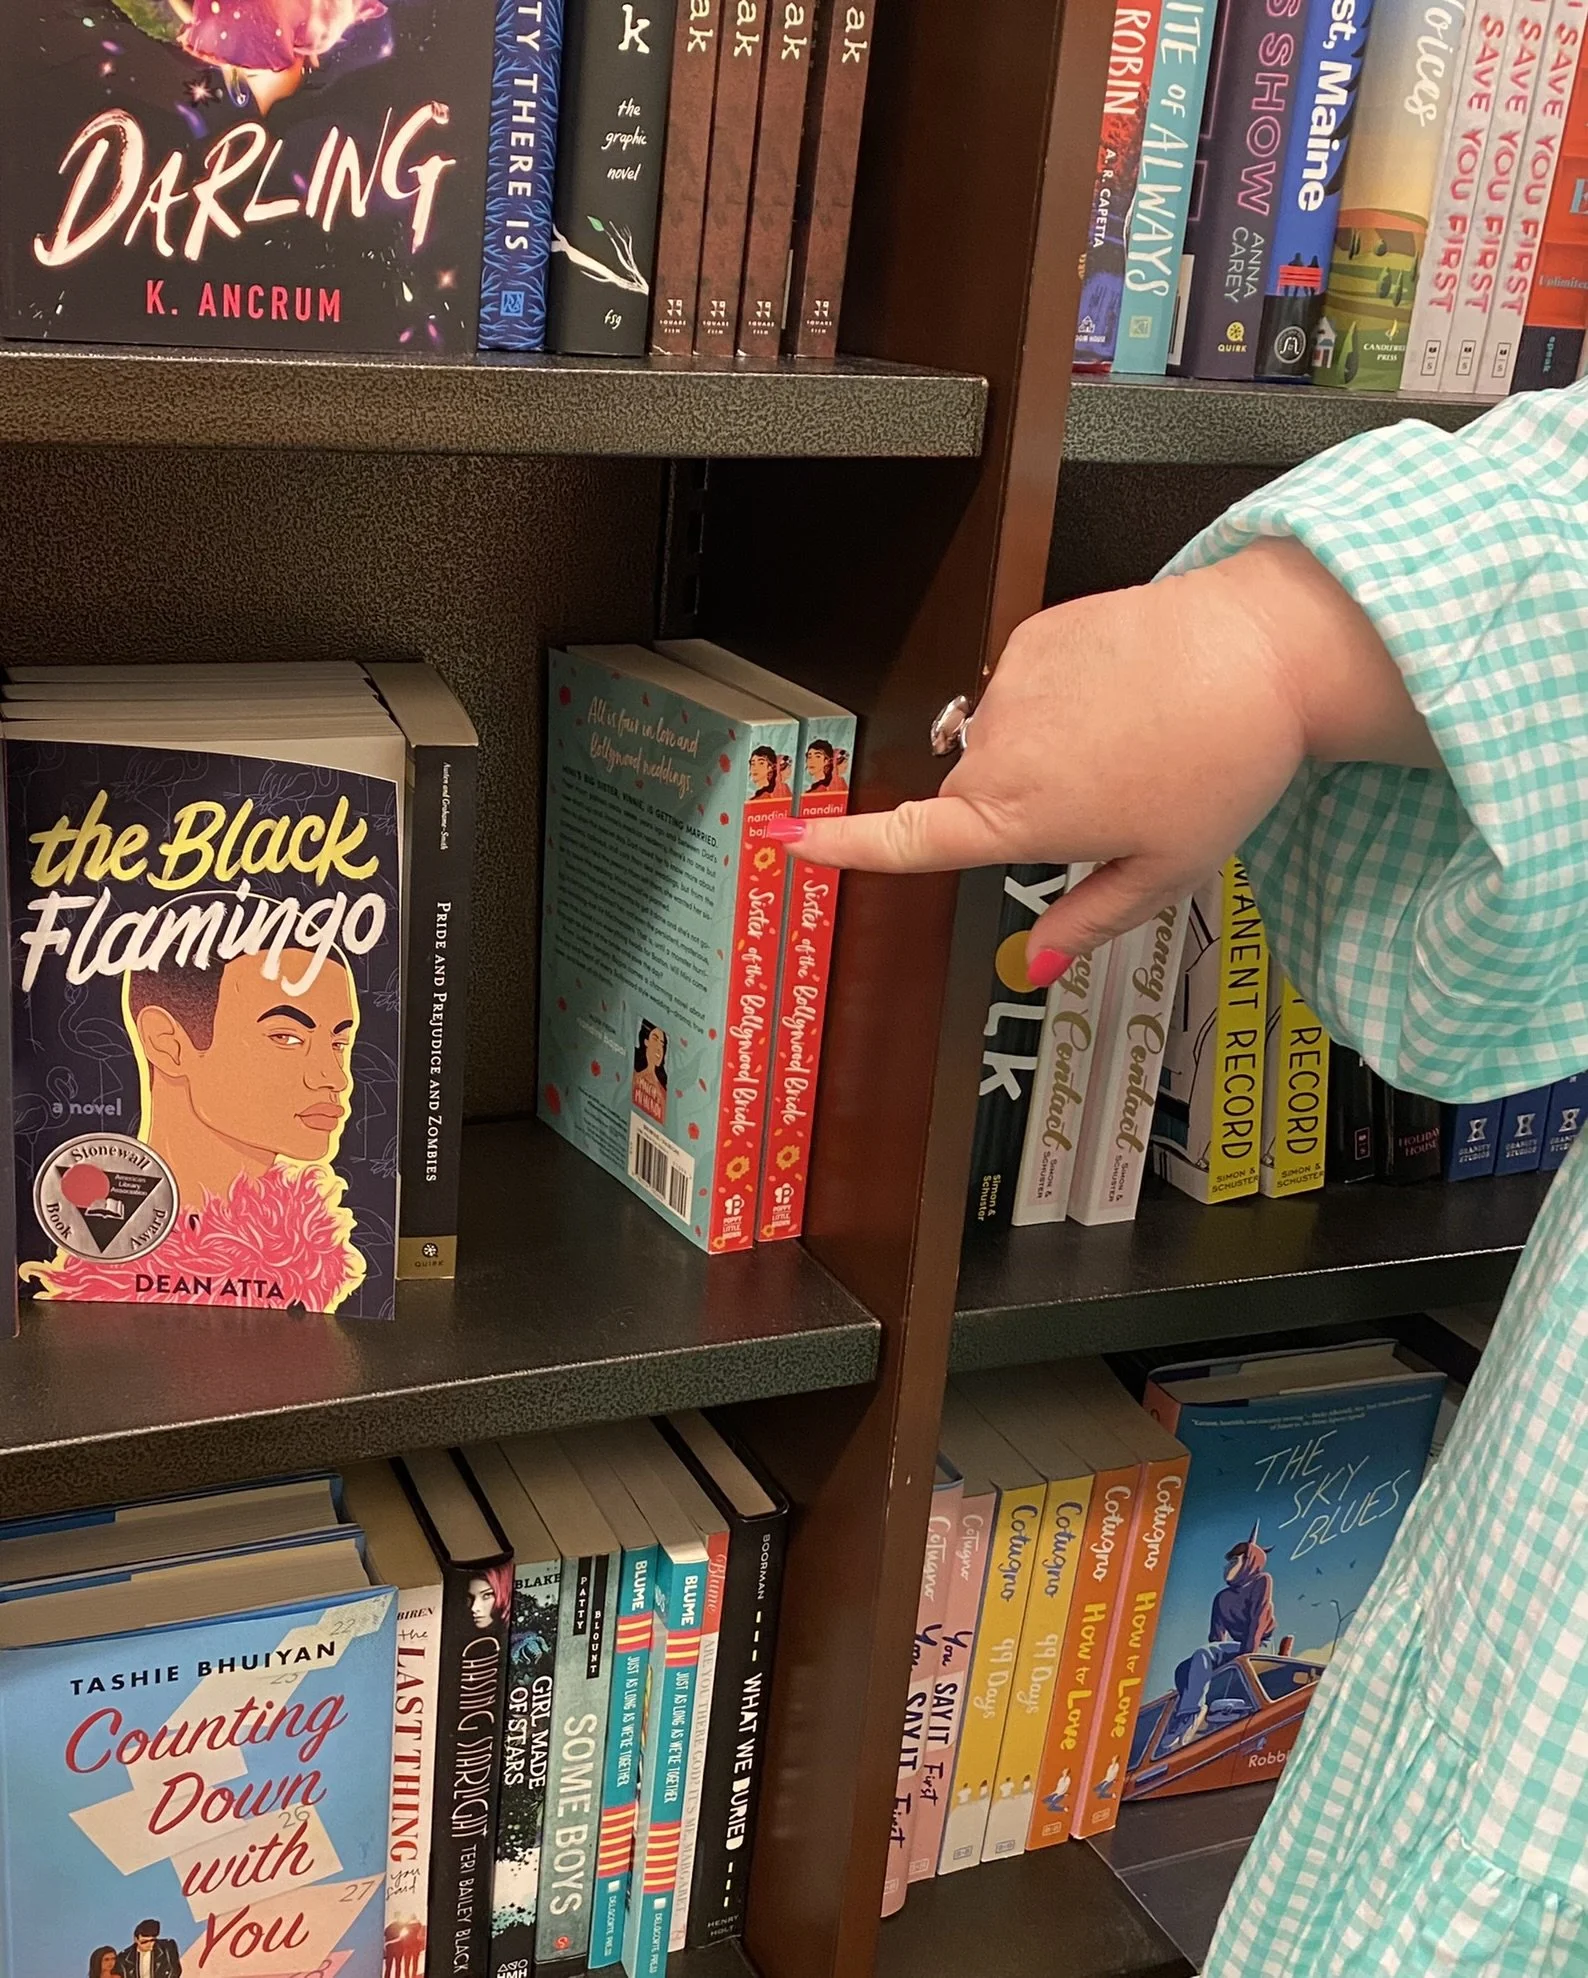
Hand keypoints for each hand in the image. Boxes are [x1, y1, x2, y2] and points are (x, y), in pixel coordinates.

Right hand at [777, 540, 1436, 980]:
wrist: (1262, 651)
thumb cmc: (1223, 763)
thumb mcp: (1164, 871)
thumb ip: (1086, 920)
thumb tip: (1037, 963)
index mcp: (1020, 816)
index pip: (908, 839)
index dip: (843, 846)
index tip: (787, 841)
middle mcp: (999, 749)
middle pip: (969, 795)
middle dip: (1014, 807)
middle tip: (1105, 800)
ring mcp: (1010, 686)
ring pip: (997, 738)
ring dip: (1039, 747)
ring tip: (1125, 739)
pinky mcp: (1031, 635)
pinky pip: (1022, 682)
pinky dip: (1057, 694)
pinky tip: (1118, 695)